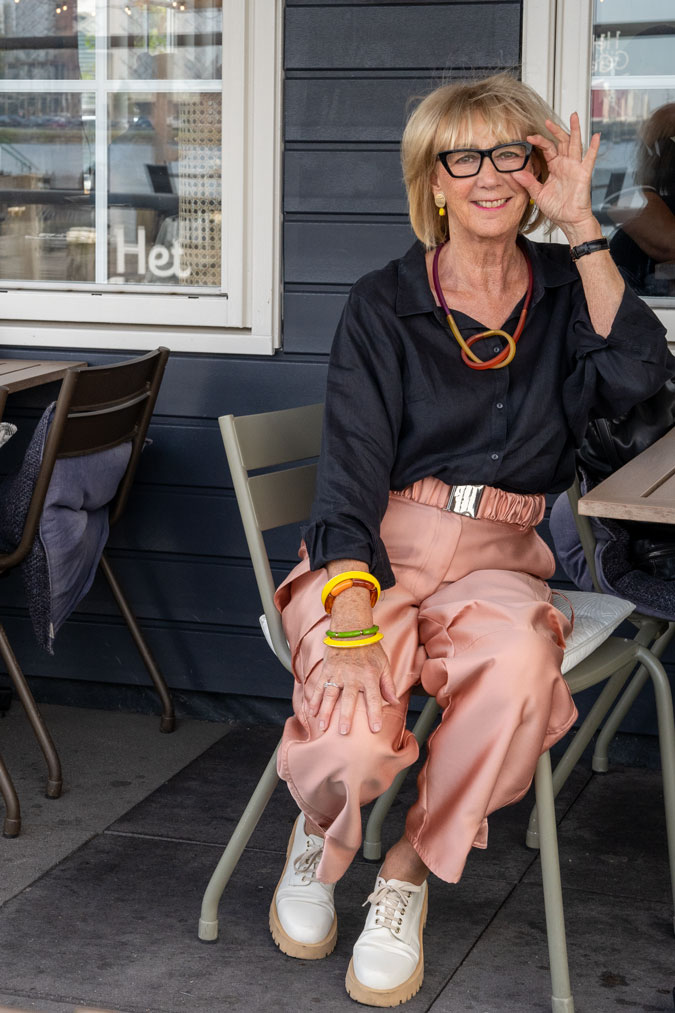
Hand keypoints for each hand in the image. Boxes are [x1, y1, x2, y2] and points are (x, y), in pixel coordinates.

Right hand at [307, 641, 398, 735]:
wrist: (351, 629)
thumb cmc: (370, 648)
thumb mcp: (384, 664)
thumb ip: (388, 685)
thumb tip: (394, 702)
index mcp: (370, 675)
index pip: (374, 698)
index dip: (375, 714)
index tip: (375, 729)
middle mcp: (353, 676)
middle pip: (349, 699)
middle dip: (346, 716)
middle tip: (344, 732)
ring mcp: (338, 673)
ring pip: (330, 695)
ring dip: (326, 711)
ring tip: (323, 727)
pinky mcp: (327, 670)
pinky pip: (319, 686)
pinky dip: (314, 699)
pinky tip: (311, 711)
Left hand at [512, 112, 600, 237]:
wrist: (569, 220)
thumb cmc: (557, 208)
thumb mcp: (538, 194)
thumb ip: (528, 182)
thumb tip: (515, 173)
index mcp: (555, 167)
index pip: (547, 149)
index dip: (540, 141)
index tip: (529, 138)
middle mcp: (565, 164)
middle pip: (561, 141)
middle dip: (555, 130)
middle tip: (547, 121)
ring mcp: (575, 167)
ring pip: (575, 144)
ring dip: (575, 130)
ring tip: (574, 116)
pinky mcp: (583, 173)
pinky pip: (589, 158)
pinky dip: (594, 147)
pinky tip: (596, 136)